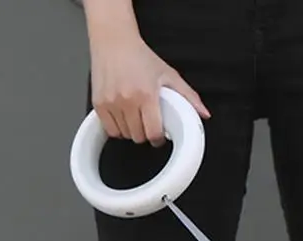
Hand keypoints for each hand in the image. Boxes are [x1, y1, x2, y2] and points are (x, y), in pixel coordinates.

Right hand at [91, 33, 209, 145]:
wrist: (114, 40)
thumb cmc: (139, 56)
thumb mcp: (168, 74)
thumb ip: (188, 96)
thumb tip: (203, 113)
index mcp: (146, 94)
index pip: (153, 133)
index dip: (158, 138)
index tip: (159, 135)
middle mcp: (127, 100)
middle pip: (138, 137)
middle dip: (145, 133)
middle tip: (147, 121)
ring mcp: (111, 102)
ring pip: (124, 135)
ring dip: (131, 130)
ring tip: (134, 115)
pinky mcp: (99, 104)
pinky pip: (110, 130)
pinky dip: (117, 128)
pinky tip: (123, 116)